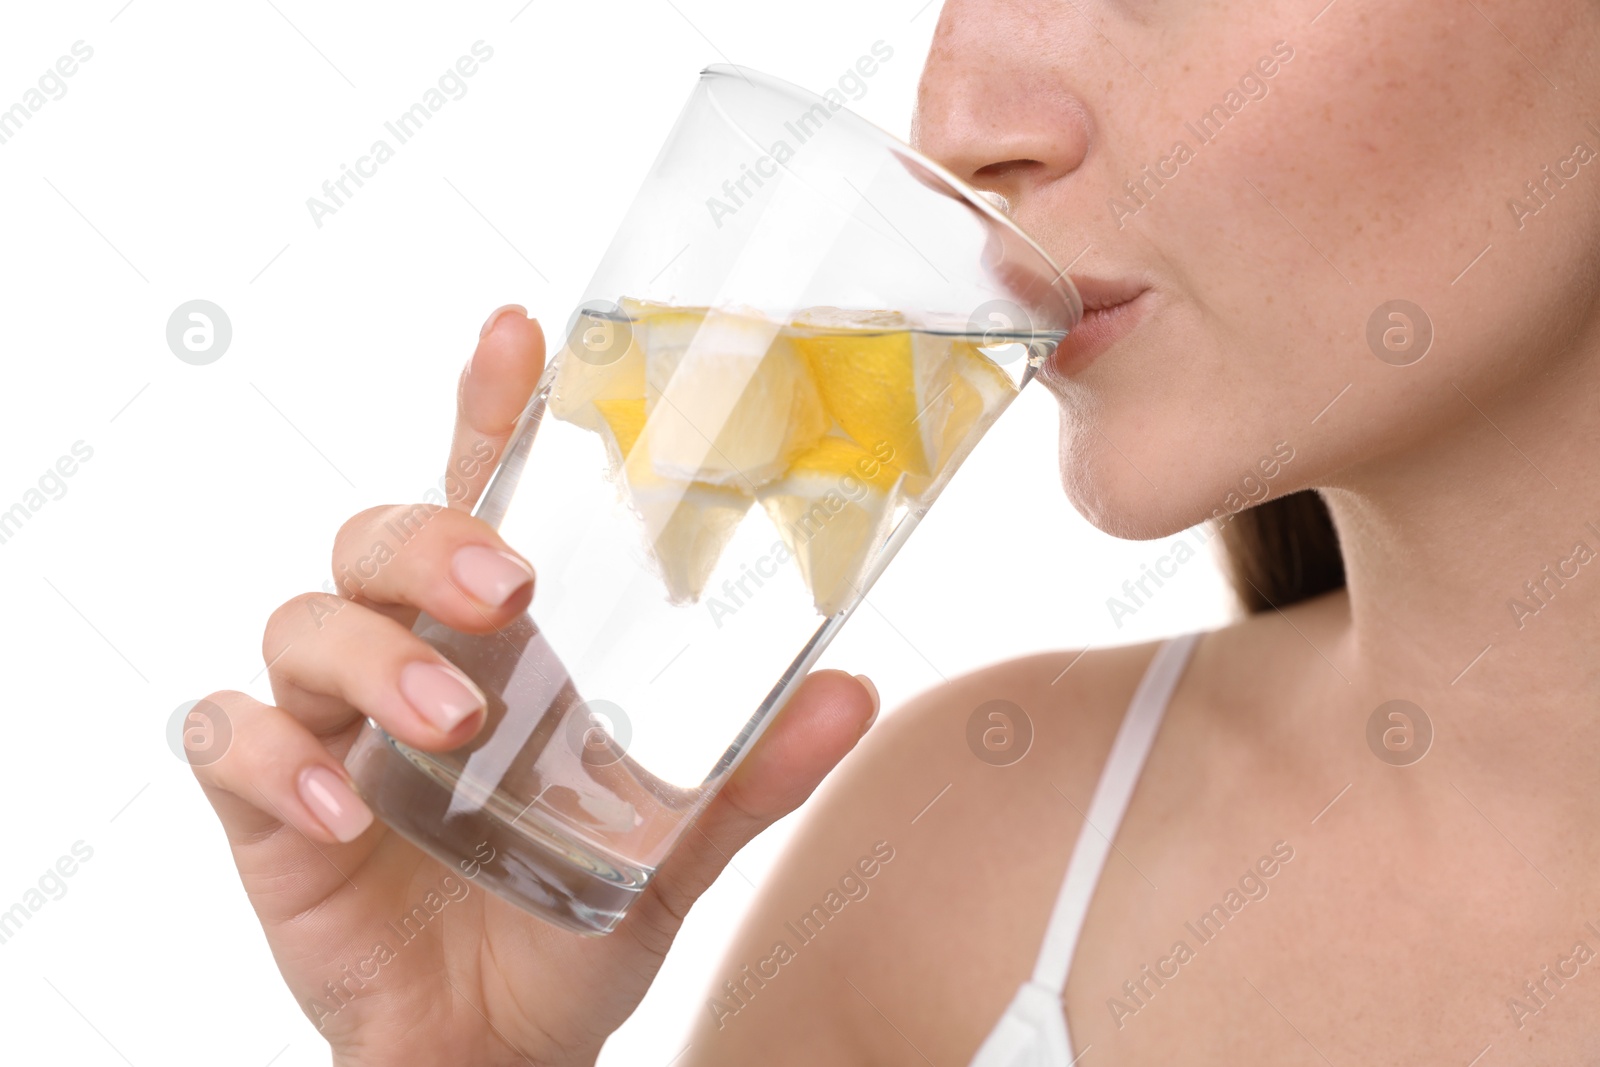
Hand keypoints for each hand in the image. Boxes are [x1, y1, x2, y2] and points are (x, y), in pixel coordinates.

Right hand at [190, 305, 879, 1065]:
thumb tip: (854, 689)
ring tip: (453, 725)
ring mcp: (331, 724)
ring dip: (375, 657)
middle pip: (379, 537)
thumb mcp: (669, 844)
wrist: (494, 1049)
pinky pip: (228, 741)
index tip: (516, 333)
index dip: (490, 410)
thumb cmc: (568, 922)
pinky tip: (342, 807)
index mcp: (502, 645)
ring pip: (304, 620)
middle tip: (506, 591)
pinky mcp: (268, 806)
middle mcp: (410, 660)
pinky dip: (274, 756)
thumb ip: (751, 772)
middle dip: (433, 542)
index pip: (483, 495)